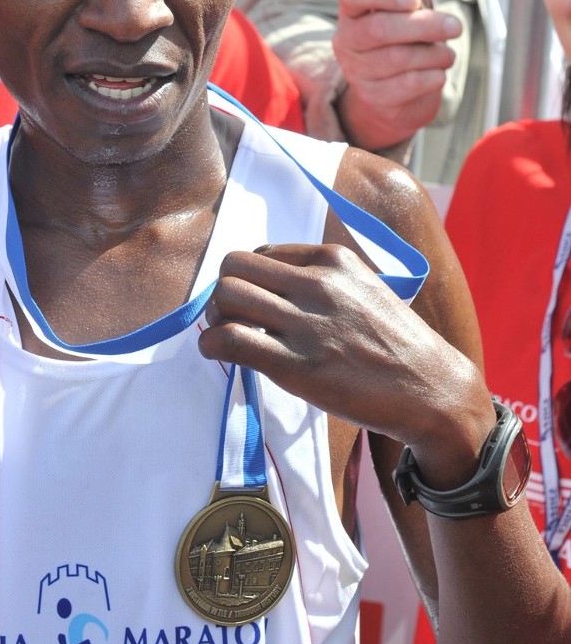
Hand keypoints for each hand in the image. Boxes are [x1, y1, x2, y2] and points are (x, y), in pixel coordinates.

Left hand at [197, 243, 488, 470]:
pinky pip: (230, 340)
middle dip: (224, 291)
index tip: (255, 302)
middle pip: (234, 267)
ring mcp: (307, 325)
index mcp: (334, 260)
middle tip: (230, 316)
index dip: (250, 278)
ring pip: (226, 297)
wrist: (432, 390)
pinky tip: (219, 353)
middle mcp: (318, 285)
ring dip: (214, 317)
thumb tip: (270, 282)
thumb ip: (323, 279)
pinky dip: (211, 344)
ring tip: (226, 335)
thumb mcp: (365, 289)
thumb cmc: (396, 344)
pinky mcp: (298, 367)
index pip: (262, 253)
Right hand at [332, 0, 461, 150]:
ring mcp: (356, 71)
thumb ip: (411, 5)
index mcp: (352, 12)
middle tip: (455, 26)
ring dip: (434, 54)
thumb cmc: (403, 43)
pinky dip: (432, 76)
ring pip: (398, 57)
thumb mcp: (404, 18)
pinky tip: (438, 73)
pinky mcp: (372, 96)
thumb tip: (426, 4)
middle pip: (379, 28)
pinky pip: (408, 83)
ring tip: (448, 54)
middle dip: (423, 25)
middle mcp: (347, 41)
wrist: (392, 93)